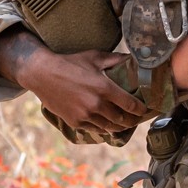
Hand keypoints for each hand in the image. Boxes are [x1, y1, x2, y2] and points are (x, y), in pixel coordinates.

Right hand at [2, 38, 143, 138]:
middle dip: (132, 120)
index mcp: (104, 88)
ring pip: (110, 127)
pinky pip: (95, 129)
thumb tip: (133, 58)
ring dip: (119, 126)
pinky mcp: (75, 122)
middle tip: (136, 118)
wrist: (42, 74)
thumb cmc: (70, 63)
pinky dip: (103, 128)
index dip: (141, 109)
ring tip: (124, 123)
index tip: (145, 109)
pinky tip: (107, 124)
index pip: (131, 105)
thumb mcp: (94, 57)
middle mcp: (96, 104)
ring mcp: (85, 115)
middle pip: (122, 120)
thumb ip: (115, 59)